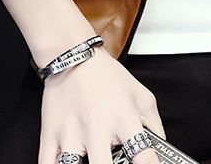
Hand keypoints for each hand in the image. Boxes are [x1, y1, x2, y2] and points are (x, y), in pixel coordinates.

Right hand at [38, 46, 164, 163]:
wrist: (73, 57)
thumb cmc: (106, 76)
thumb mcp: (139, 93)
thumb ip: (154, 123)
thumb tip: (161, 147)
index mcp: (122, 118)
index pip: (142, 155)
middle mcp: (97, 127)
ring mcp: (71, 133)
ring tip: (90, 160)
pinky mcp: (49, 135)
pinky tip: (68, 163)